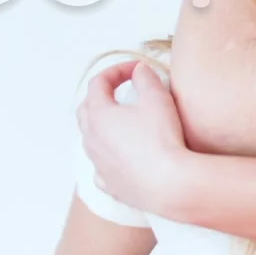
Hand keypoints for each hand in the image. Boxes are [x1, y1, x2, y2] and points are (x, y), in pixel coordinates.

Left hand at [76, 59, 192, 212]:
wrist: (170, 184)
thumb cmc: (162, 138)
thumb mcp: (157, 98)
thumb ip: (146, 78)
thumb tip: (139, 70)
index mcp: (98, 115)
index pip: (98, 83)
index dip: (116, 70)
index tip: (136, 69)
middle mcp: (91, 140)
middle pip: (85, 110)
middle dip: (101, 95)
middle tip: (122, 90)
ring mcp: (97, 165)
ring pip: (90, 139)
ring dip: (102, 126)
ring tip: (123, 122)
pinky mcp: (108, 185)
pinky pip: (100, 167)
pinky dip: (108, 156)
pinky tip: (122, 156)